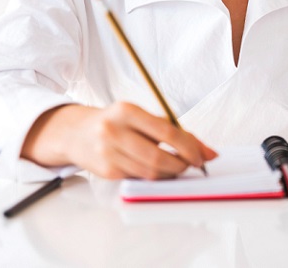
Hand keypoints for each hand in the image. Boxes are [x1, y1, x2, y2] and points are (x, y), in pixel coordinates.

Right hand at [21, 102, 217, 179]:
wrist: (77, 133)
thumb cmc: (118, 124)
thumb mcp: (144, 118)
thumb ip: (176, 132)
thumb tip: (210, 153)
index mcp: (127, 110)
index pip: (167, 133)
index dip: (190, 148)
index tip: (202, 157)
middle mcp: (114, 130)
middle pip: (158, 158)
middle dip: (181, 165)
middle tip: (191, 165)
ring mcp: (107, 152)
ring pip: (150, 172)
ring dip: (169, 174)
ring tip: (175, 167)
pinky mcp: (106, 171)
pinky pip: (139, 178)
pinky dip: (154, 177)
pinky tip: (156, 170)